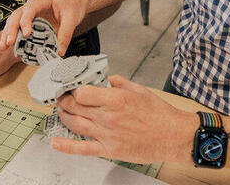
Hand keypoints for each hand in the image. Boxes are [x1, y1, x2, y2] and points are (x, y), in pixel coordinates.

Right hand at [0, 0, 87, 55]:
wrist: (74, 2)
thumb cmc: (72, 7)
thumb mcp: (72, 19)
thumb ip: (66, 35)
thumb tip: (59, 51)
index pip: (31, 8)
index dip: (26, 21)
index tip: (27, 34)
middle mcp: (33, 3)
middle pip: (18, 14)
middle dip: (12, 29)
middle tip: (10, 43)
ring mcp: (29, 10)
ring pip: (14, 19)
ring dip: (7, 33)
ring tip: (3, 46)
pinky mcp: (29, 19)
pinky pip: (16, 25)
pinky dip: (10, 34)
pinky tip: (6, 44)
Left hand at [53, 75, 197, 163]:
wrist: (173, 136)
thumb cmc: (160, 114)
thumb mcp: (140, 90)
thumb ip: (120, 82)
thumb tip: (108, 79)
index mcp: (116, 99)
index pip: (83, 93)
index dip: (74, 89)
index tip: (72, 86)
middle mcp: (108, 117)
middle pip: (75, 107)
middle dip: (64, 100)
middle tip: (61, 97)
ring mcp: (107, 134)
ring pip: (75, 124)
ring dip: (63, 117)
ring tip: (61, 111)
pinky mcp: (109, 149)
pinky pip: (83, 149)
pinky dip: (67, 146)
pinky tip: (56, 142)